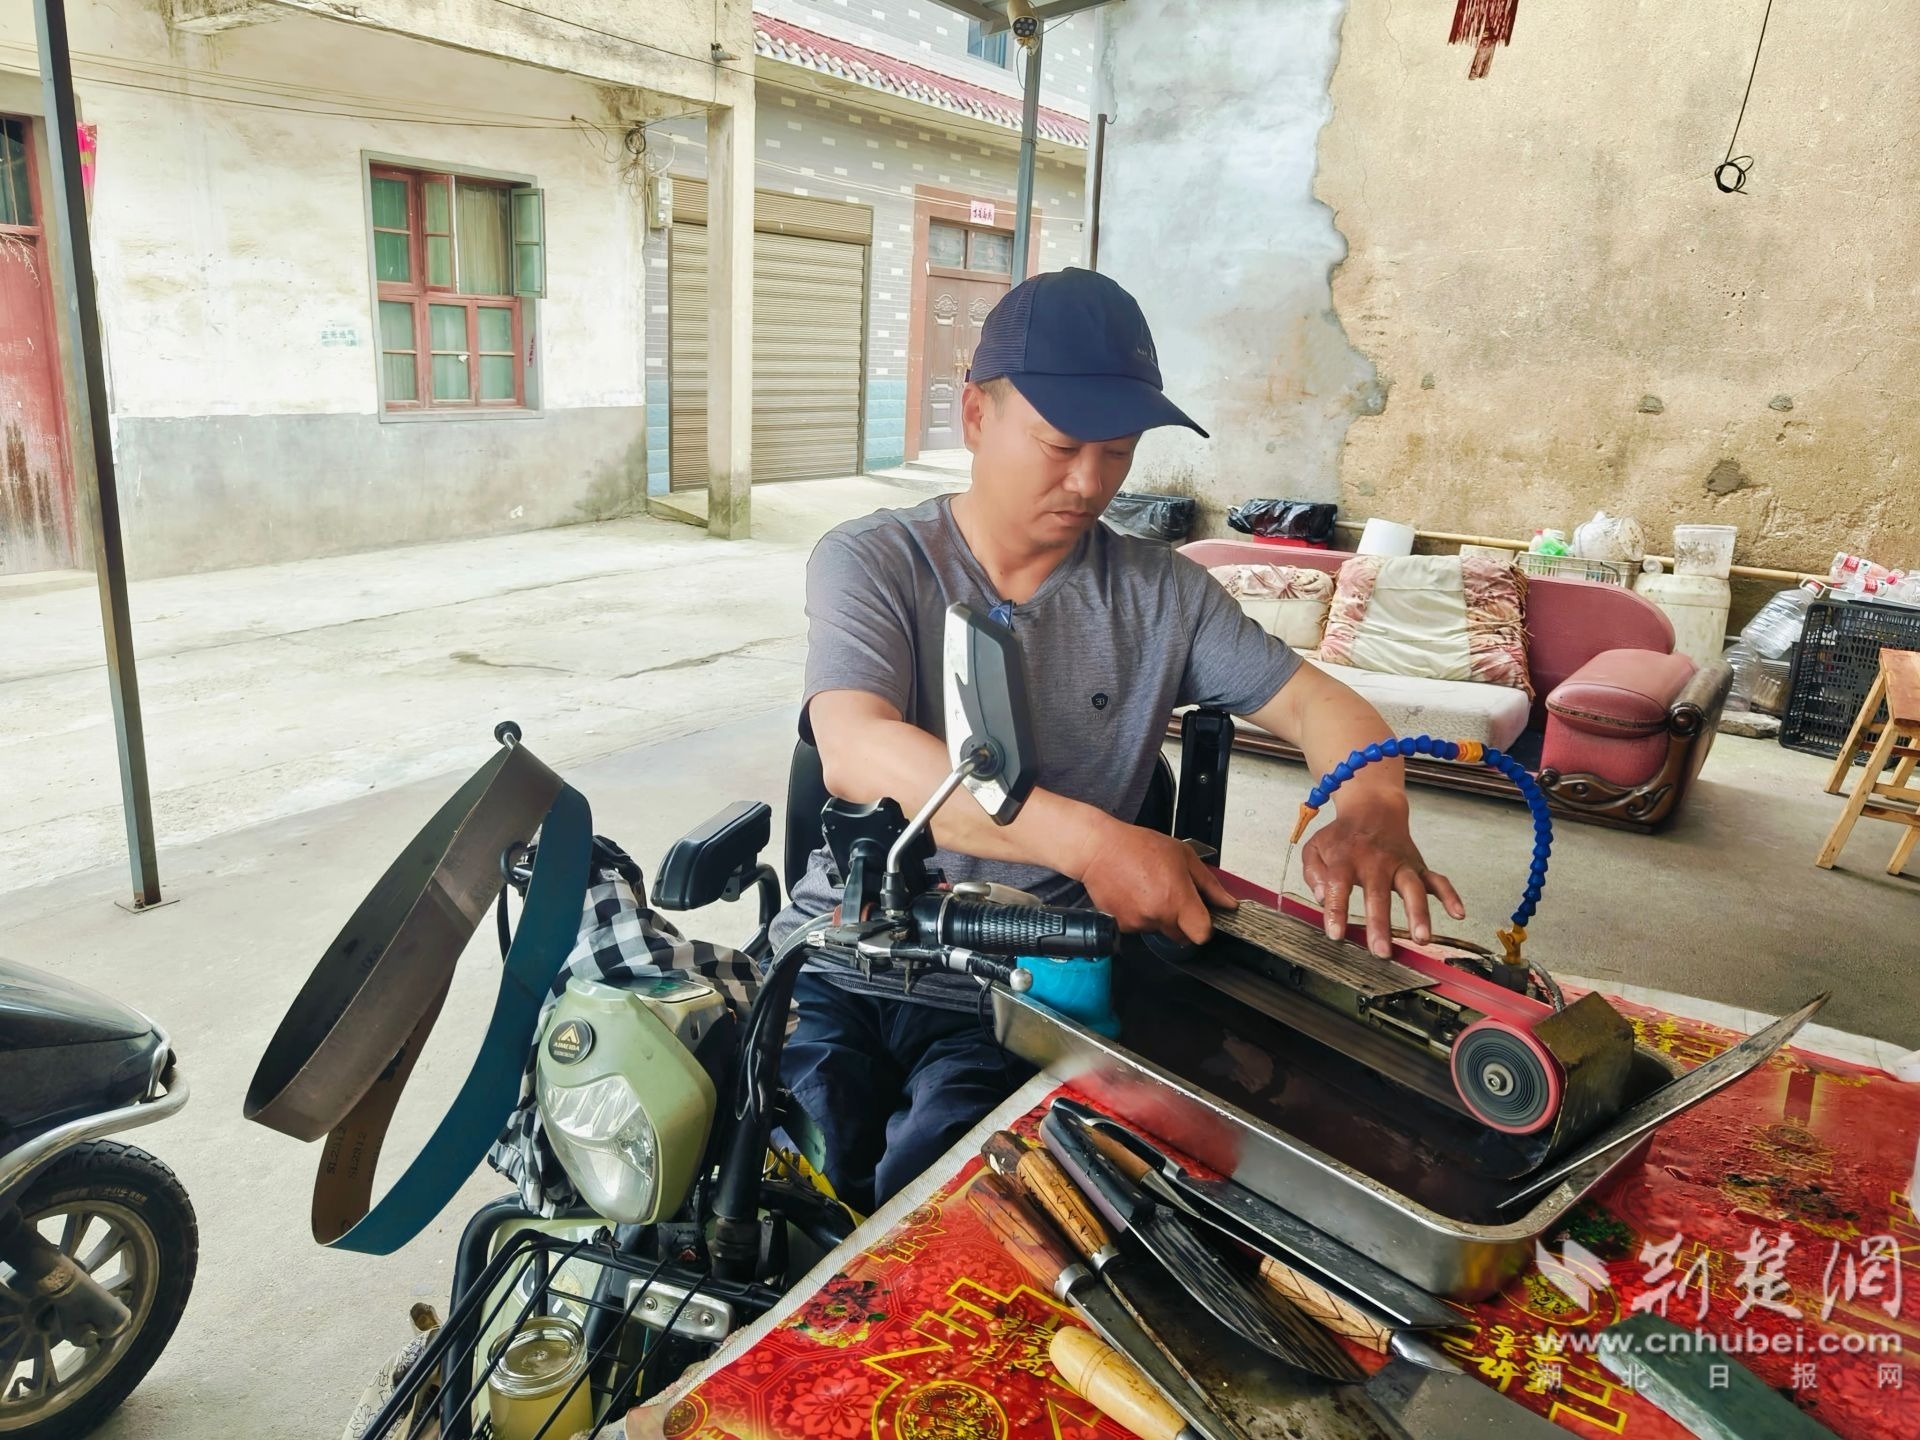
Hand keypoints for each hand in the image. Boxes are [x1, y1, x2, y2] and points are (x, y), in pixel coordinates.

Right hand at [1079, 822, 1237, 943]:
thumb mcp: (1183, 856)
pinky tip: (1134, 894)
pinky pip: (1139, 927)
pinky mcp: (1121, 925)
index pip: (1202, 934)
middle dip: (1181, 921)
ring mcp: (1138, 923)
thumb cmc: (1139, 847)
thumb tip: (1227, 903)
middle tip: (1170, 894)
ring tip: (1148, 889)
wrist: (1099, 849)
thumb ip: (1209, 884)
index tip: (1201, 916)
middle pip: (1181, 935)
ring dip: (1158, 916)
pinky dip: (1139, 915)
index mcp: (1177, 899)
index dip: (1204, 926)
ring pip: (1159, 930)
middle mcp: (1158, 915)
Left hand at [1299, 799, 1463, 957]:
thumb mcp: (1316, 848)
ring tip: (1421, 938)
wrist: (1372, 809)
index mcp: (1347, 858)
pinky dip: (1450, 895)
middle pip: (1378, 893)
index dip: (1336, 910)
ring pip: (1412, 888)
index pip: (1340, 885)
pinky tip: (1458, 913)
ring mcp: (1400, 864)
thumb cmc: (1342, 836)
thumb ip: (1314, 873)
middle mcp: (1376, 861)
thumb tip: (1323, 897)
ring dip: (1418, 913)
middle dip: (1380, 923)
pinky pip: (1437, 880)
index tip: (1336, 934)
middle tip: (1381, 951)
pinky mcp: (1418, 866)